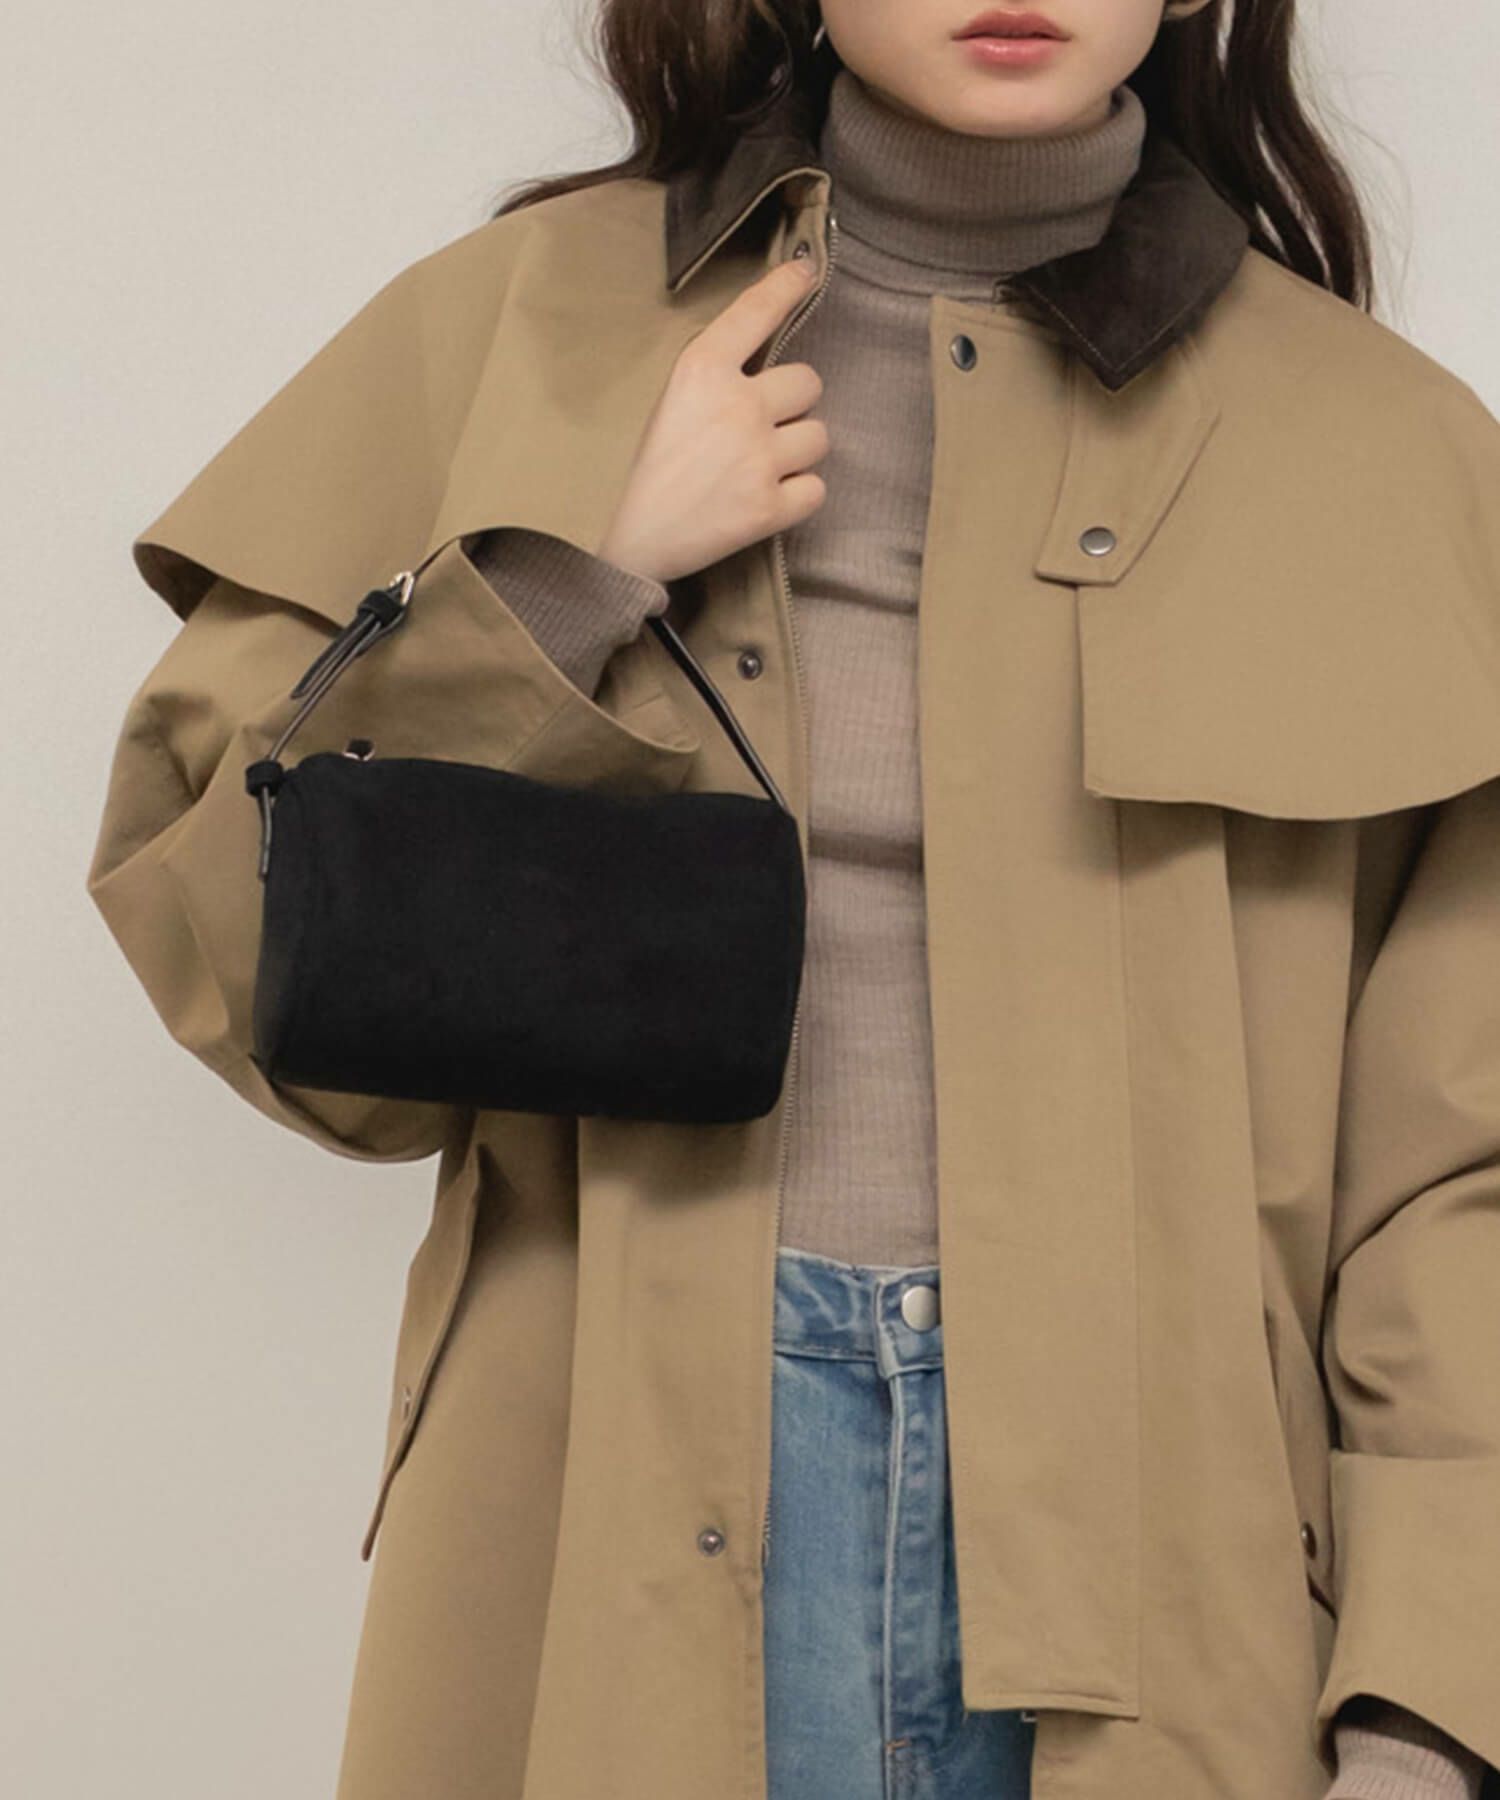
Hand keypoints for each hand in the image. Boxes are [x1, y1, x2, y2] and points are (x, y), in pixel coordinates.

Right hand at [599, 259, 830, 584]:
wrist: (626, 540)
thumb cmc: (643, 469)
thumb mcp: (666, 400)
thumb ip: (713, 375)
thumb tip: (764, 360)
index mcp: (701, 371)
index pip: (756, 313)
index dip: (786, 287)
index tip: (807, 272)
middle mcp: (737, 406)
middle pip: (809, 381)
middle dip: (793, 403)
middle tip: (760, 427)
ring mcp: (757, 458)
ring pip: (820, 436)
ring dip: (798, 451)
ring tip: (760, 467)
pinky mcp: (769, 508)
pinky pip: (816, 489)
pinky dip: (798, 496)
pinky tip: (766, 499)